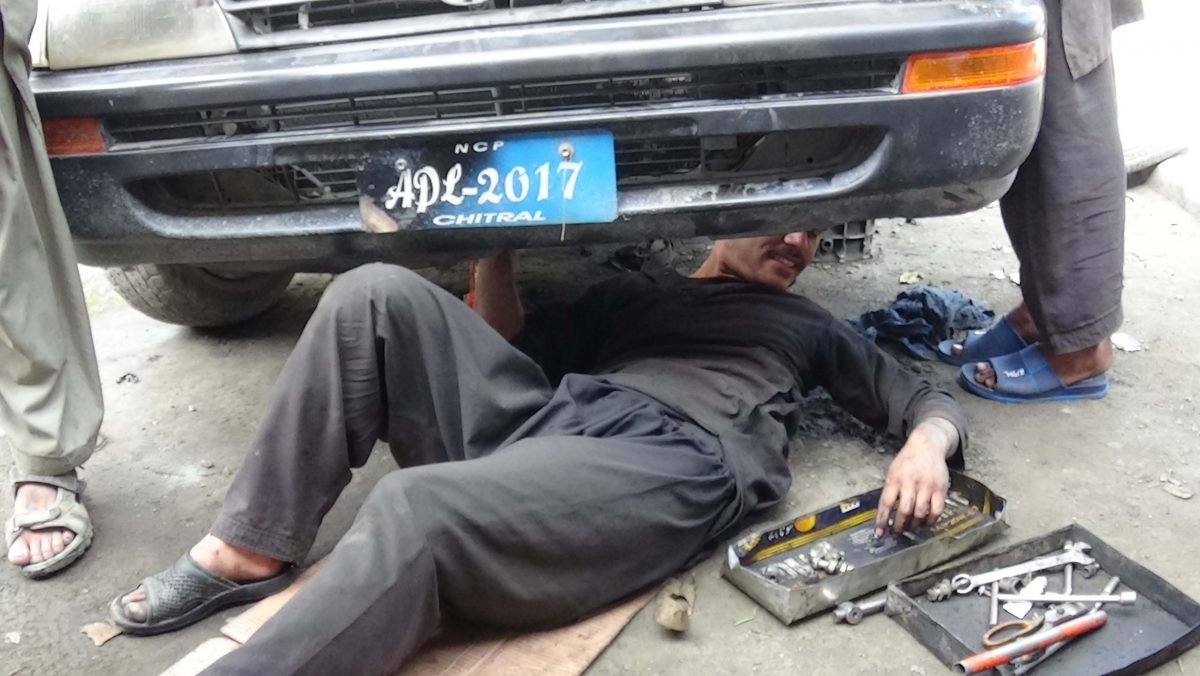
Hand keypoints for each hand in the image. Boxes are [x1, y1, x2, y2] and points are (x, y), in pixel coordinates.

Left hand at [873, 418, 955, 536]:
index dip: (882, 521)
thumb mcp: (892, 472)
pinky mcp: (940, 488)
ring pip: (920, 512)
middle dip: (900, 526)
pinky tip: (926, 523)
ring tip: (911, 527)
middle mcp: (910, 483)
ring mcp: (926, 486)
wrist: (927, 445)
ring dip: (915, 524)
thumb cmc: (907, 461)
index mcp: (895, 479)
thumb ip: (891, 490)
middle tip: (897, 533)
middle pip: (904, 510)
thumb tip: (885, 513)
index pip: (886, 504)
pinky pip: (937, 510)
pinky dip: (931, 520)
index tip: (879, 533)